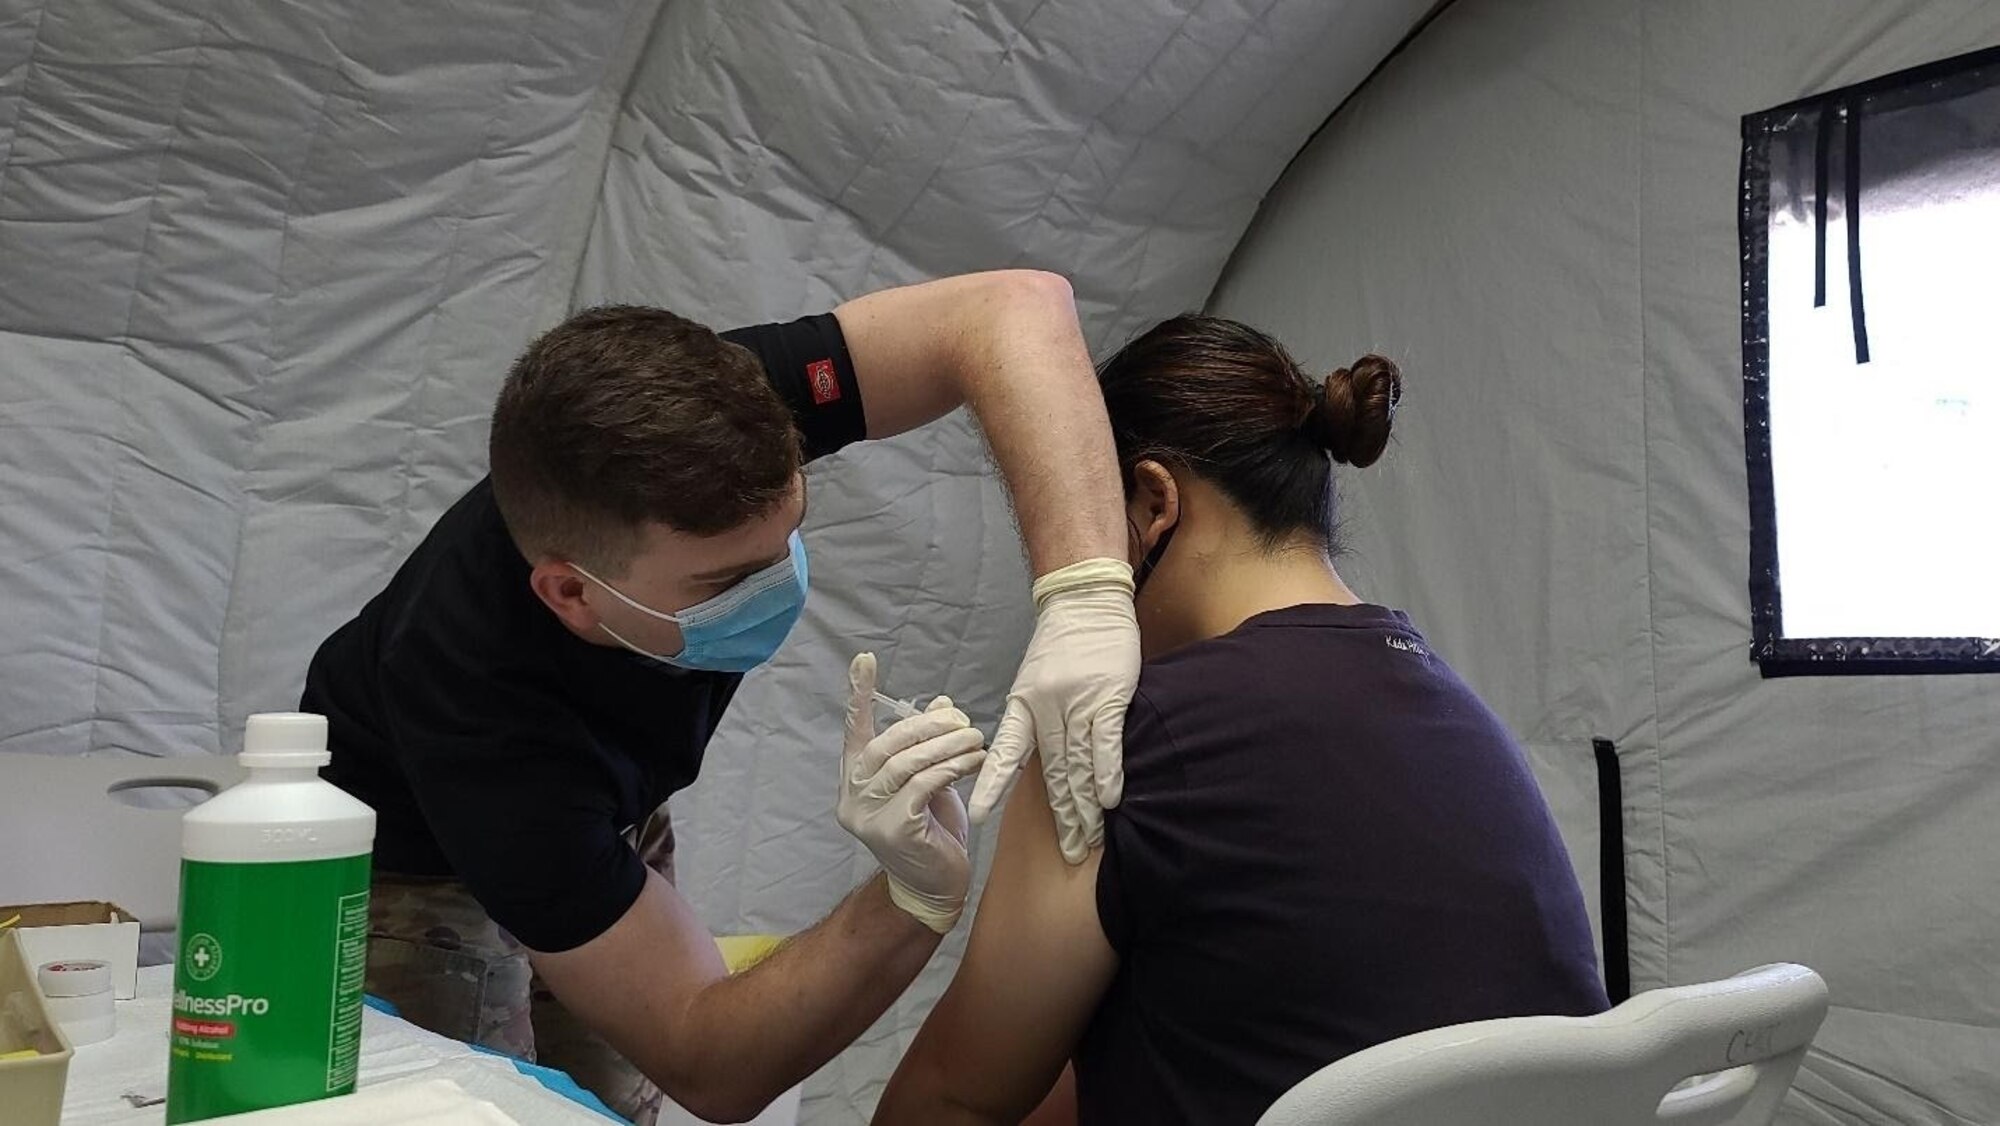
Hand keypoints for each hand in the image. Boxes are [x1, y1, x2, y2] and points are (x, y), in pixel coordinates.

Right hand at [837, 653, 985, 932]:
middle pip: (886, 744)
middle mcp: (853, 797)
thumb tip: (942, 704)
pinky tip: (974, 762)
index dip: (858, 694)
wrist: (933, 887)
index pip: (853, 730)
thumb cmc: (930, 832)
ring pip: (907, 763)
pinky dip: (951, 768)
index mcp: (855, 781)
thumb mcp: (929, 781)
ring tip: (975, 738)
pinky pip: (923, 785)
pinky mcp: (893, 829)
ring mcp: (868, 815)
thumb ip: (928, 746)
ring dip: (946, 746)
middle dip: (927, 726)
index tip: (865, 659)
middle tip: (963, 719)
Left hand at [970, 558, 1138, 863]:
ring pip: (1079, 764)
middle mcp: (1045, 708)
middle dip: (1063, 816)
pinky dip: (1106, 773)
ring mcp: (1077, 703)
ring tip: (1089, 840)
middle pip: (1054, 772)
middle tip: (1071, 852)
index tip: (978, 816)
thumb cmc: (1063, 642)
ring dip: (1085, 806)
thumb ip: (1037, 718)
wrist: (1084, 600)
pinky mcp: (1107, 696)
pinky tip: (1109, 801)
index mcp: (1023, 704)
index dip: (992, 785)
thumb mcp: (1034, 680)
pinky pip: (1105, 742)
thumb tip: (1046, 760)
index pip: (1005, 753)